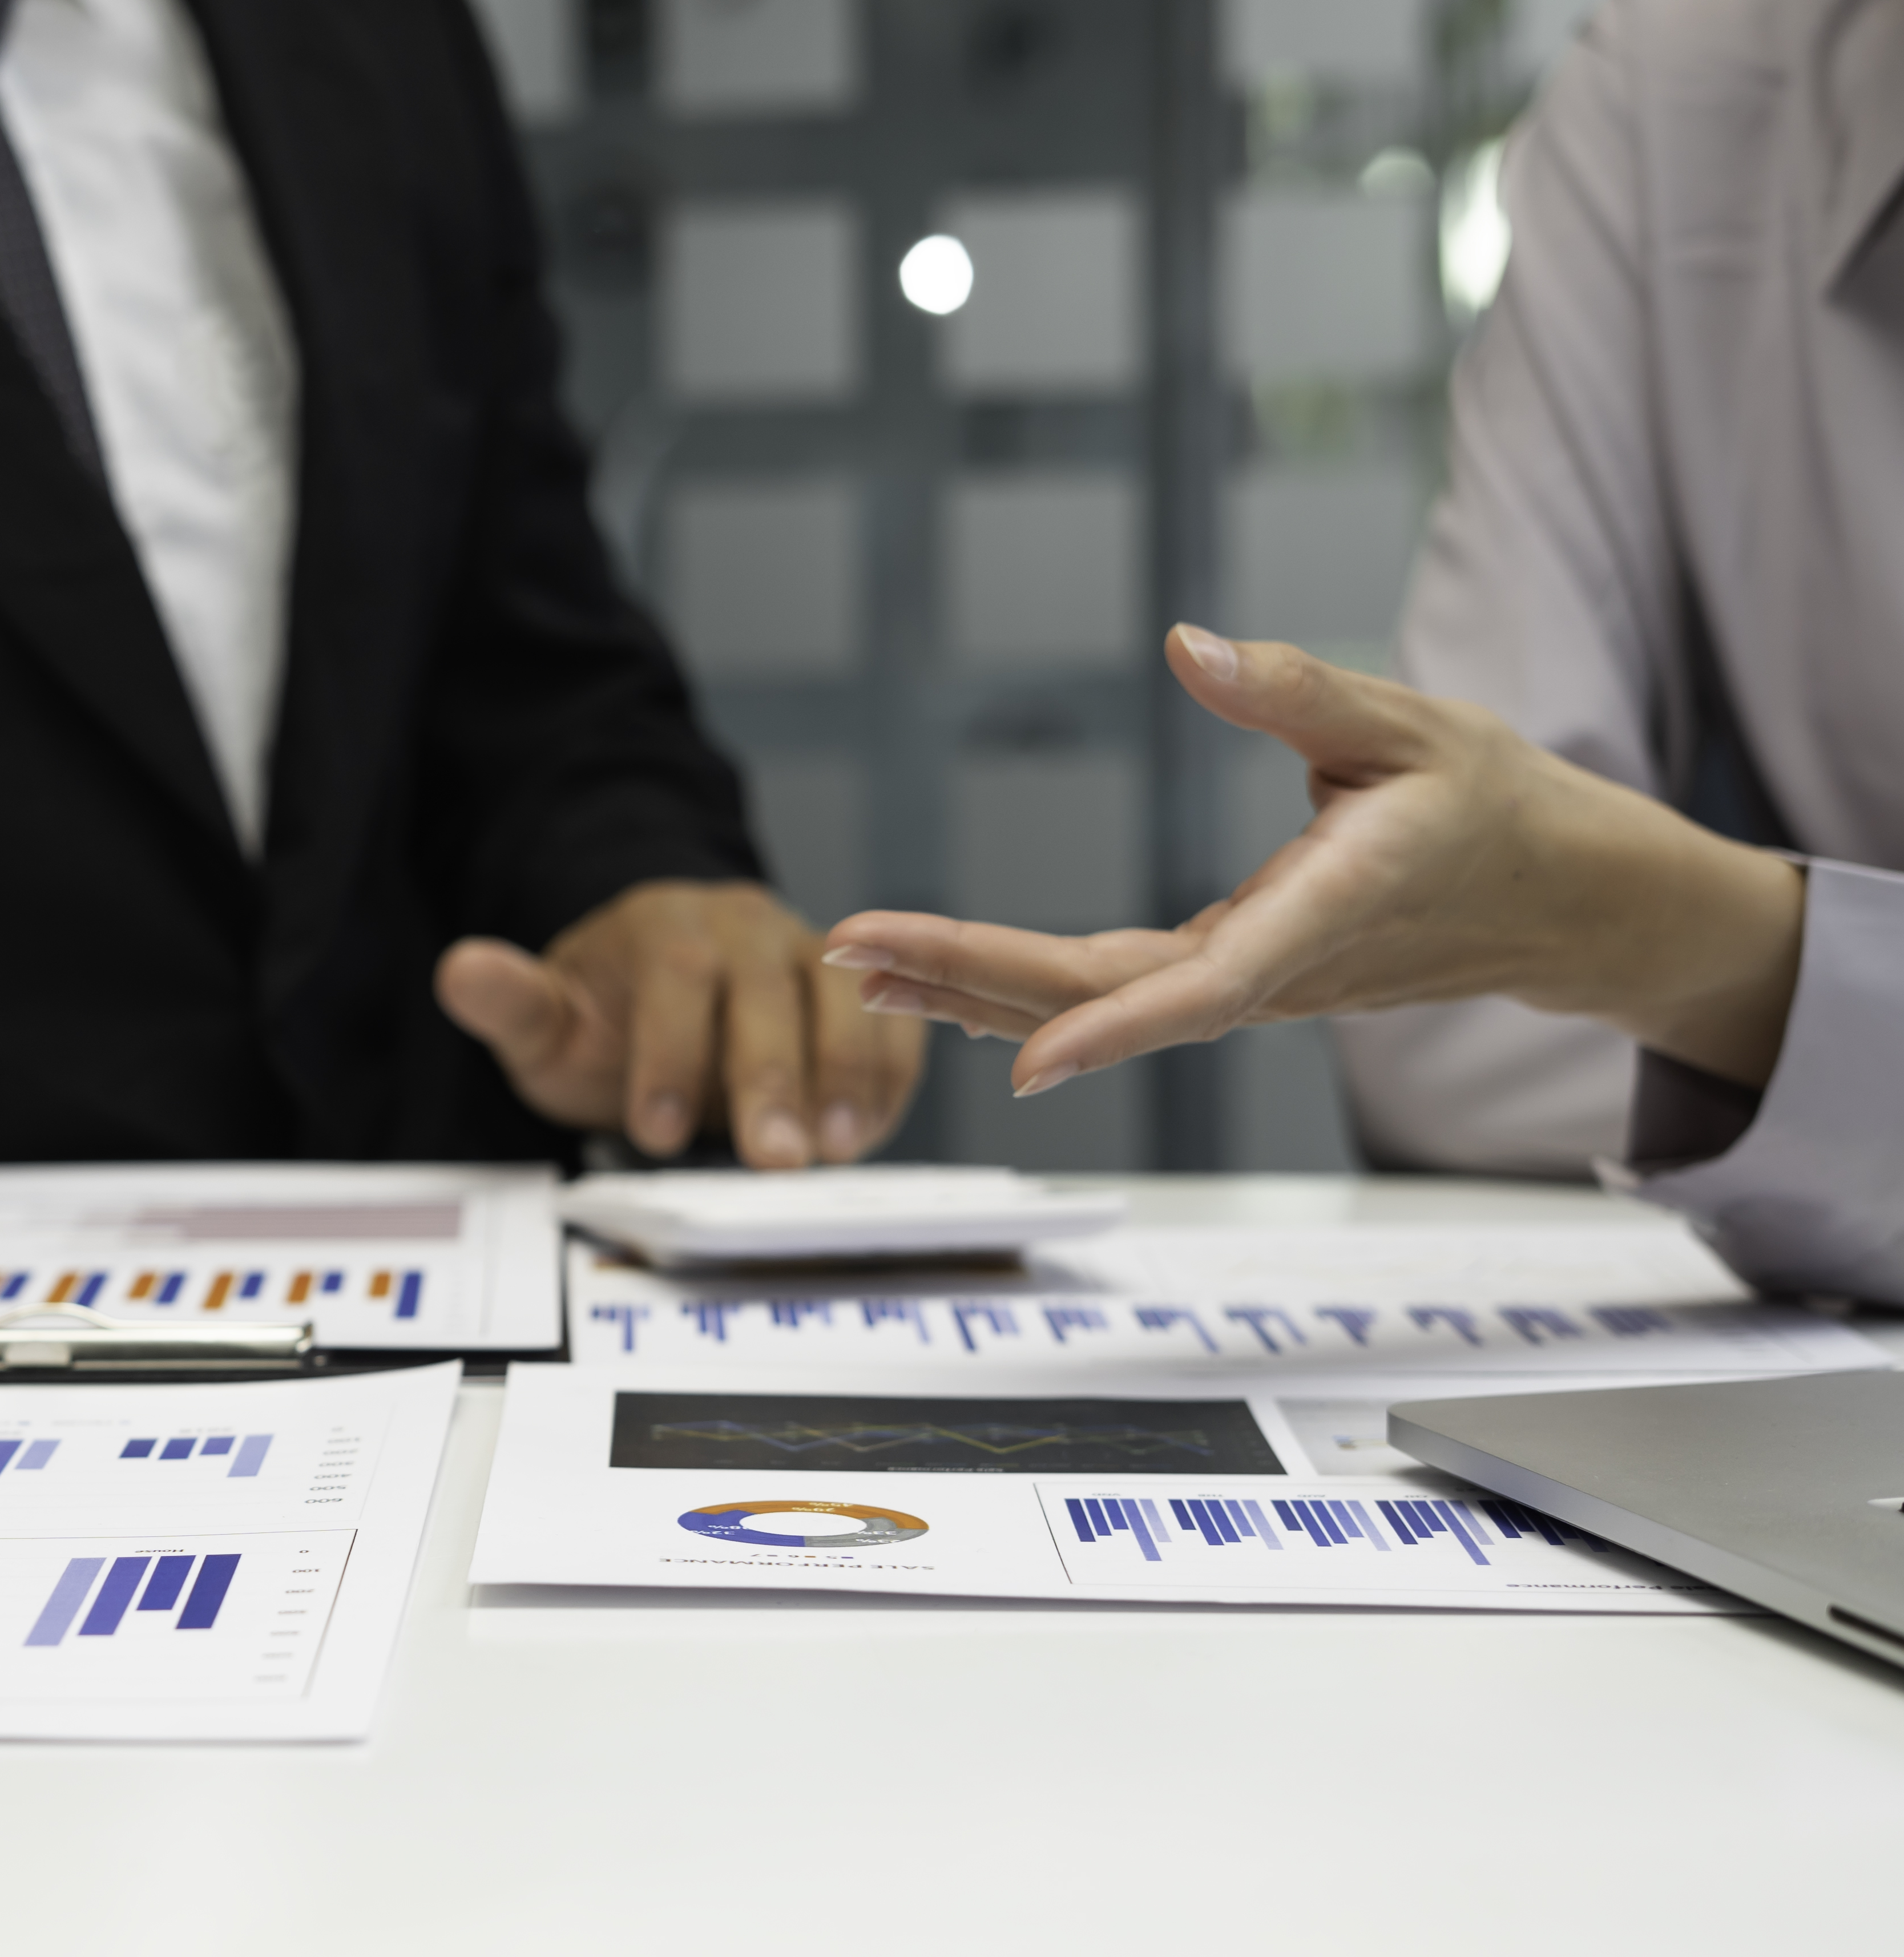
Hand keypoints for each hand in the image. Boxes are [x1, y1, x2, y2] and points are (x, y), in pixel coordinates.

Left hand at [434, 878, 924, 1164]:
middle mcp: (746, 924)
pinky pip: (892, 1019)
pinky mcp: (859, 991)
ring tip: (835, 1152)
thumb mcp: (548, 1022)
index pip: (677, 974)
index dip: (671, 1053)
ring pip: (845, 996)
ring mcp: (811, 951)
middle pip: (769, 989)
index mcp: (666, 923)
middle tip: (773, 1160)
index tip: (654, 1132)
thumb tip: (458, 970)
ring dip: (847, 1074)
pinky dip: (890, 1072)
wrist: (667, 998)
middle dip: (770, 1078)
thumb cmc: (607, 1021)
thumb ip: (512, 1004)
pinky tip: (870, 1133)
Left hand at [823, 627, 1806, 1095]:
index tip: (1021, 1062)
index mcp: (1324, 911)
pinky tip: (939, 986)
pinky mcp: (1231, 980)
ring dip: (971, 993)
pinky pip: (1111, 996)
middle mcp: (1272, 972)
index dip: (1109, 1031)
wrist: (1558, 897)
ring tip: (858, 974)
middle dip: (969, 979)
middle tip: (847, 953)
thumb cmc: (1495, 804)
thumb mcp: (1412, 721)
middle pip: (1103, 997)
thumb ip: (1295, 688)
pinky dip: (1019, 991)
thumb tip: (1186, 645)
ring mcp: (1246, 988)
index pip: (1201, 989)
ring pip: (1093, 1008)